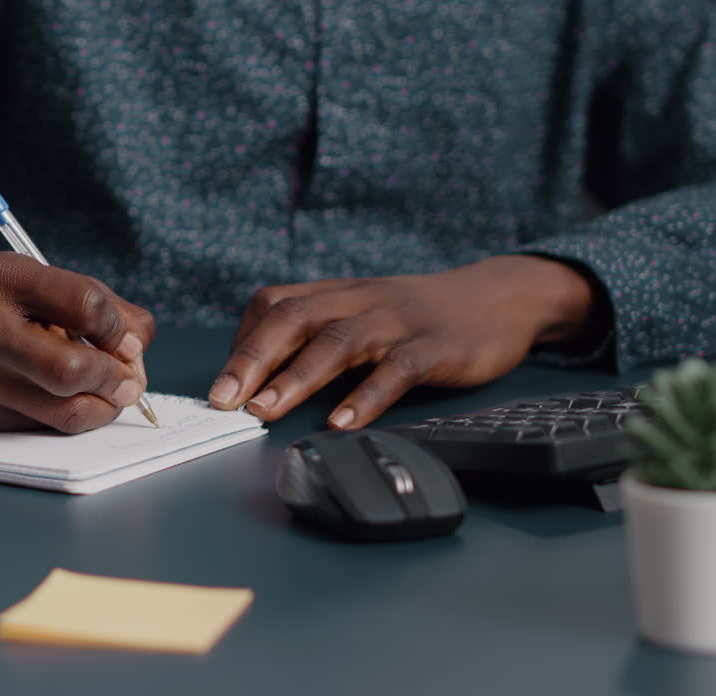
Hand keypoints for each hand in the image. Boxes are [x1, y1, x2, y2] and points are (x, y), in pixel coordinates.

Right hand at [0, 253, 154, 432]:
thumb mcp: (41, 280)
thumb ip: (102, 306)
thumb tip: (137, 351)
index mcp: (4, 277)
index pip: (86, 306)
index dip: (120, 328)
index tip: (125, 339)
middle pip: (71, 370)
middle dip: (115, 379)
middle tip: (128, 380)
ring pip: (63, 411)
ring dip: (104, 408)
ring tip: (111, 394)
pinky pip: (46, 426)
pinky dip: (72, 414)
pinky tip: (70, 397)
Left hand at [207, 255, 603, 428]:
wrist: (497, 297)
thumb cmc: (416, 315)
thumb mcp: (360, 312)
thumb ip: (315, 334)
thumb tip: (257, 376)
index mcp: (336, 293)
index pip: (274, 306)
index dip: (242, 343)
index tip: (218, 385)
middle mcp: (359, 300)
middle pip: (294, 319)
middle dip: (253, 359)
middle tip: (222, 400)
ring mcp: (397, 322)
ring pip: (338, 342)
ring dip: (297, 378)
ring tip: (266, 410)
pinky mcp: (435, 347)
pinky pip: (396, 370)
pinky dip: (366, 397)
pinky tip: (341, 423)